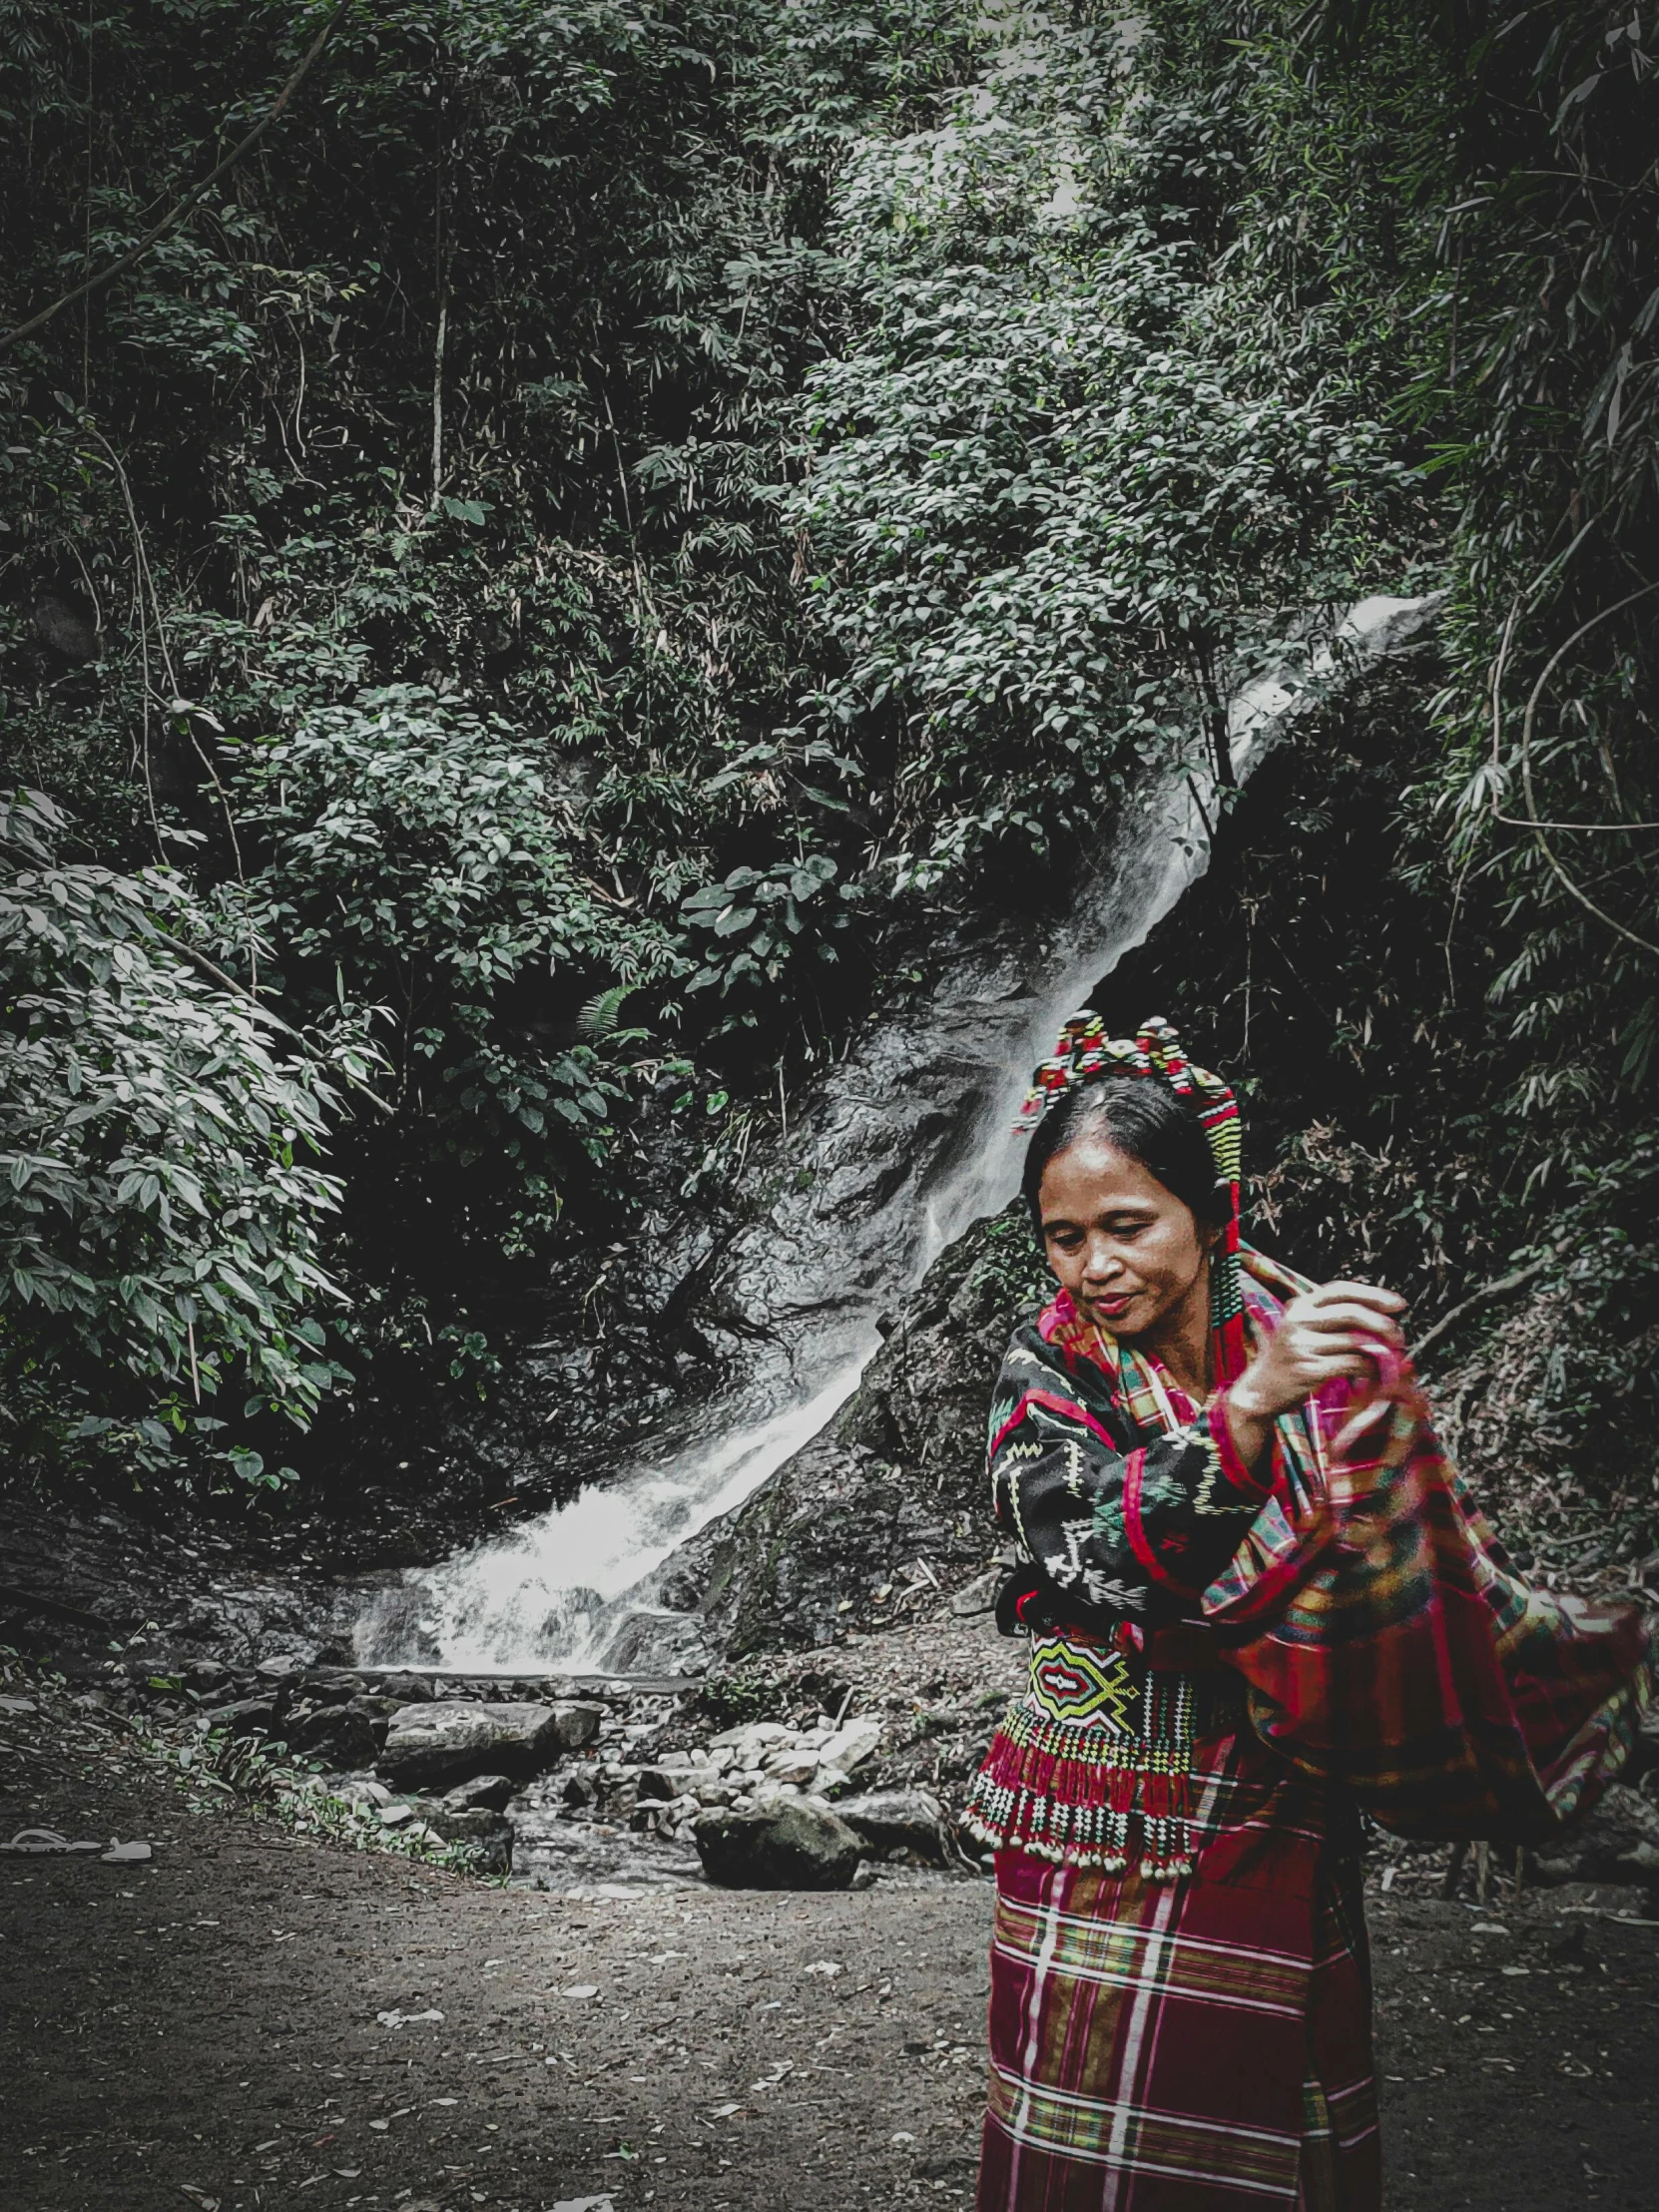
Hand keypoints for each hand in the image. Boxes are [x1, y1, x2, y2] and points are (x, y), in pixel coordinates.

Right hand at [1224, 1280, 1405, 1467]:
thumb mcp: (1304, 1330)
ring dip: (1379, 1351)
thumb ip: (1333, 1319)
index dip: (1373, 1294)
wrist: (1261, 1391)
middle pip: (1352, 1313)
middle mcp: (1298, 1321)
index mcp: (1299, 1306)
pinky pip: (1351, 1364)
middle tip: (1399, 1337)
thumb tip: (1381, 1316)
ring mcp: (1301, 1345)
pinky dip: (1369, 1368)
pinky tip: (1372, 1372)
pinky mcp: (1308, 1369)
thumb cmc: (1291, 1360)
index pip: (1341, 1290)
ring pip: (1355, 1341)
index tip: (1398, 1305)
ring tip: (1387, 1358)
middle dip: (1382, 1324)